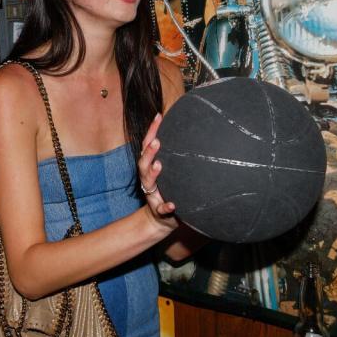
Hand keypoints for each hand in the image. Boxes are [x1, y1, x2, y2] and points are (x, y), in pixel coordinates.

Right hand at [137, 114, 178, 234]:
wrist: (159, 219)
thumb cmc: (168, 190)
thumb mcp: (169, 172)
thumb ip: (174, 156)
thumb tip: (192, 130)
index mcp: (150, 167)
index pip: (148, 145)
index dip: (152, 130)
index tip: (159, 116)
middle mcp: (148, 179)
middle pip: (144, 162)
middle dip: (149, 151)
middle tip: (157, 141)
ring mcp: (152, 194)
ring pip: (148, 182)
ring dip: (153, 173)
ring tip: (159, 165)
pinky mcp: (159, 211)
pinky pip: (161, 209)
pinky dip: (166, 207)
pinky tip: (172, 205)